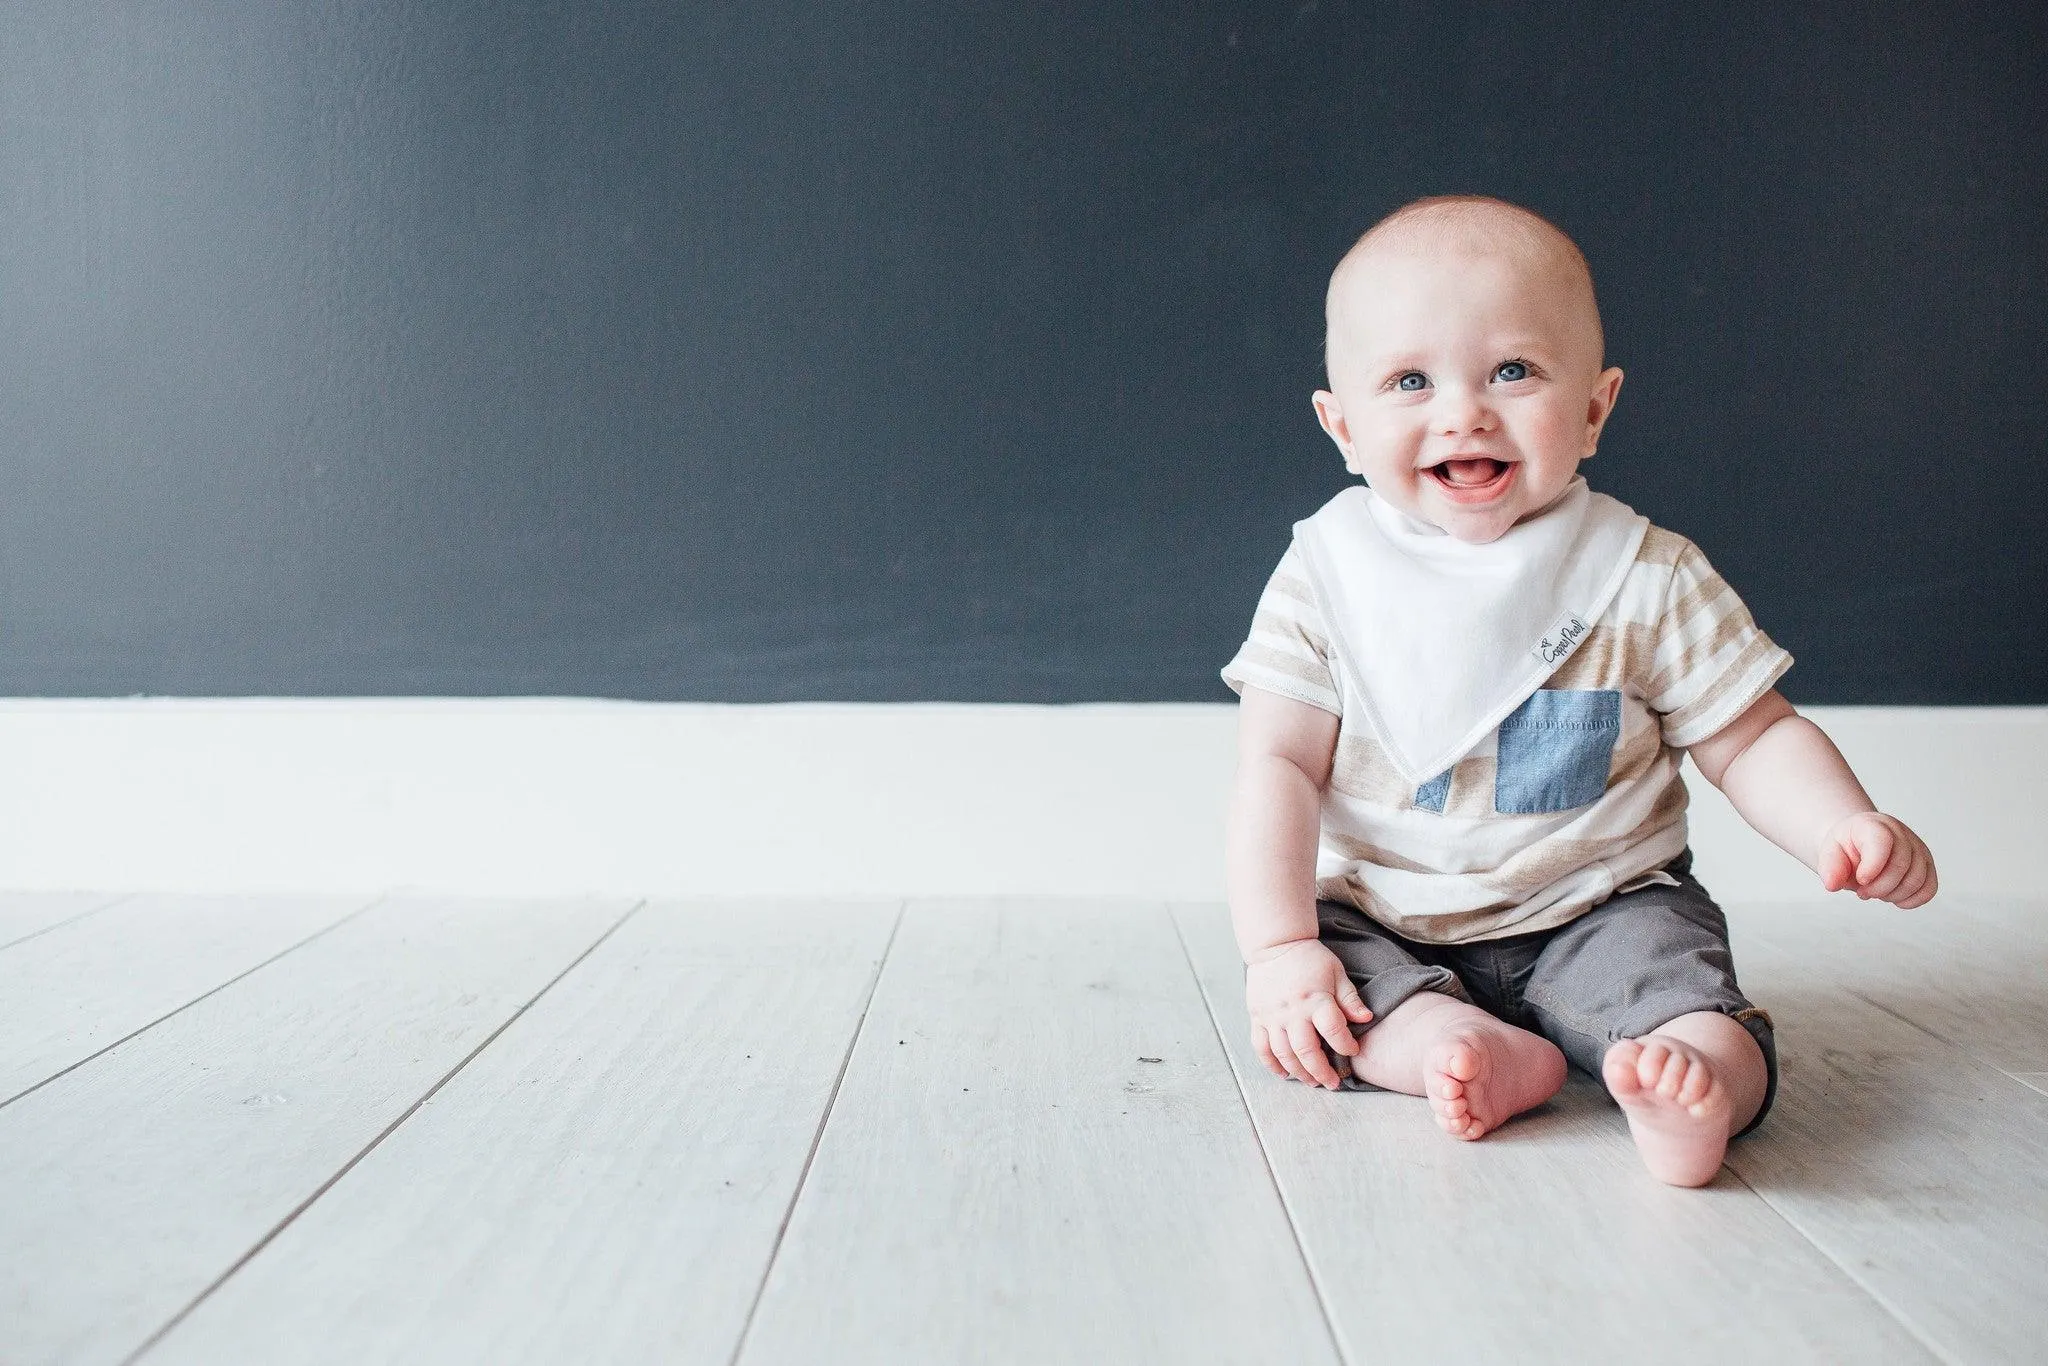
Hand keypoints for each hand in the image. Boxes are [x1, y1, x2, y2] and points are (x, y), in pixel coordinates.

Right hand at [1244, 938, 1372, 1088]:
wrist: (1275, 945)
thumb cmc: (1310, 958)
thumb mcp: (1336, 973)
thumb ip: (1350, 999)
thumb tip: (1366, 1018)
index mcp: (1316, 999)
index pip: (1333, 1030)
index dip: (1345, 1045)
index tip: (1352, 1051)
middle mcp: (1292, 1011)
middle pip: (1307, 1050)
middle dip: (1321, 1071)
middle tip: (1332, 1083)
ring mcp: (1272, 1016)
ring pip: (1284, 1054)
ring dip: (1299, 1072)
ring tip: (1312, 1082)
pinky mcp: (1257, 1018)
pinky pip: (1261, 1048)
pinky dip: (1272, 1064)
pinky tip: (1284, 1074)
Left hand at [1818, 812, 1936, 907]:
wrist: (1860, 843)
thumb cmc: (1847, 847)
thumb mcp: (1830, 851)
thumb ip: (1830, 867)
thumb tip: (1832, 885)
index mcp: (1874, 825)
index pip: (1882, 842)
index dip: (1872, 867)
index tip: (1861, 880)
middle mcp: (1901, 833)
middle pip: (1901, 866)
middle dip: (1879, 888)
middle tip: (1862, 892)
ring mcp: (1917, 848)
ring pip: (1917, 880)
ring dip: (1893, 895)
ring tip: (1875, 892)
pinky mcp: (1927, 865)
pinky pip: (1929, 888)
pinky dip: (1911, 900)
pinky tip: (1893, 898)